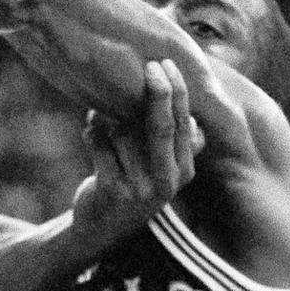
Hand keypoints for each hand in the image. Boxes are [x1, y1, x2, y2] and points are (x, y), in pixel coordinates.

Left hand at [70, 59, 201, 250]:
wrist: (101, 226)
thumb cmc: (132, 182)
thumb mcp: (161, 167)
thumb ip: (178, 142)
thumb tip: (199, 115)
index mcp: (183, 171)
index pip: (183, 126)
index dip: (176, 94)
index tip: (165, 63)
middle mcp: (167, 182)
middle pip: (163, 128)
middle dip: (158, 94)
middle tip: (150, 66)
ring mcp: (140, 190)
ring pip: (123, 132)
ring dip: (107, 118)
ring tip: (100, 122)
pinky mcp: (113, 193)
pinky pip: (100, 145)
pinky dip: (91, 133)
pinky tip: (90, 136)